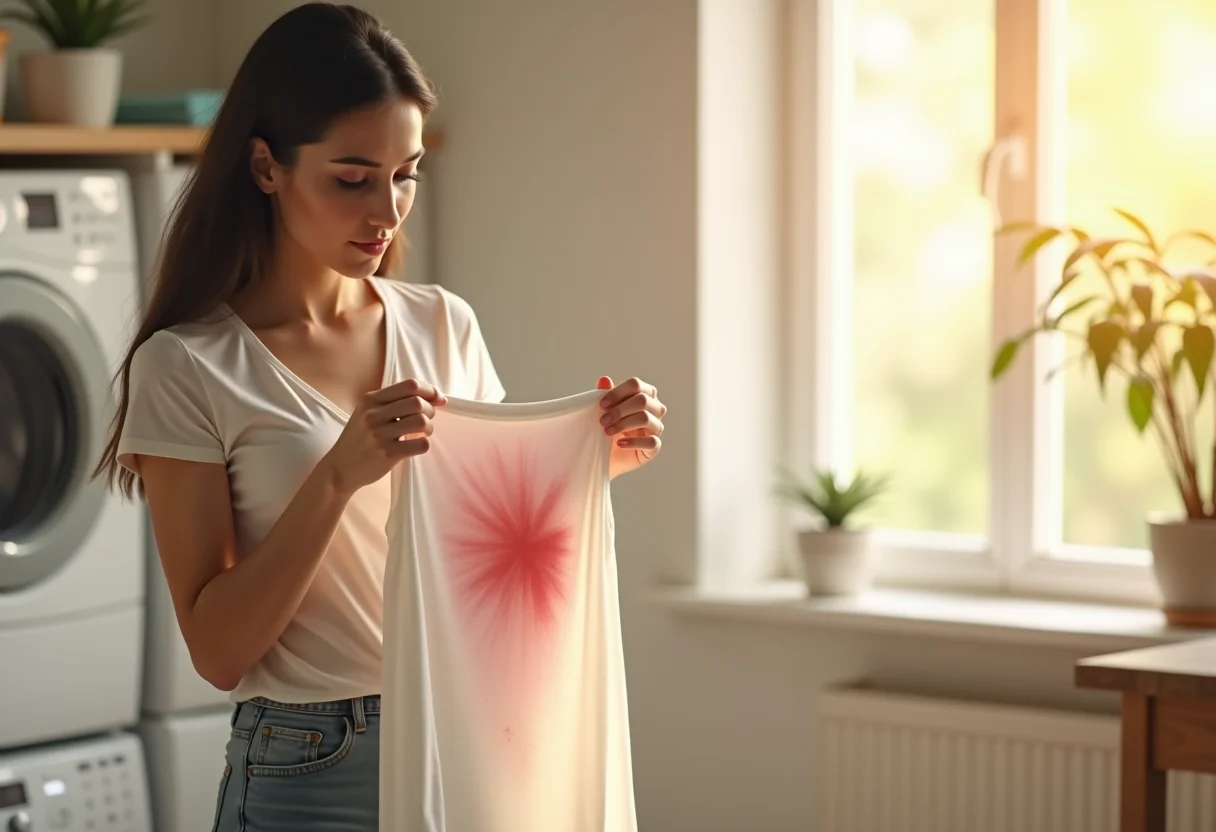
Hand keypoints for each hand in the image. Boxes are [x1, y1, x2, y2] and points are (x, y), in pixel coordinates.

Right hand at [322, 379, 446, 493]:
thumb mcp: (367, 412)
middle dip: (430, 410)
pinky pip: (421, 444)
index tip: (438, 399)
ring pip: (422, 422)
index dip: (430, 390)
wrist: (340, 468)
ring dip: (429, 427)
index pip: (410, 385)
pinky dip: (424, 444)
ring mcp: (379, 434)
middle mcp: (373, 414)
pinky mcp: (386, 454)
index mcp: (370, 399)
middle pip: (418, 402)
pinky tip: (415, 445)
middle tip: (427, 419)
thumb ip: (395, 402)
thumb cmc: (360, 438)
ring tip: (422, 433)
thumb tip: (437, 397)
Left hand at [597, 376, 665, 477]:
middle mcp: (655, 408)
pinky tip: (620, 443)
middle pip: (642, 400)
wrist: (607, 454)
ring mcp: (657, 427)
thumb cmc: (609, 426)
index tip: (602, 404)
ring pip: (646, 418)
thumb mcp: (604, 411)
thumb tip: (604, 379)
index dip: (618, 392)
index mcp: (645, 394)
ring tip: (607, 431)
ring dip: (623, 424)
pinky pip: (651, 441)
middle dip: (619, 410)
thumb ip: (605, 394)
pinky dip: (633, 442)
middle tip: (603, 420)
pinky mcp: (655, 446)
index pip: (636, 385)